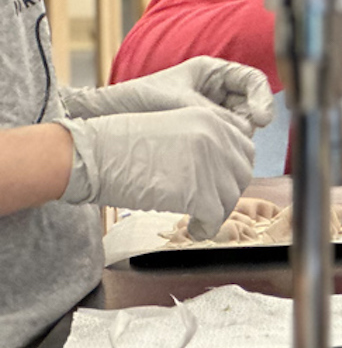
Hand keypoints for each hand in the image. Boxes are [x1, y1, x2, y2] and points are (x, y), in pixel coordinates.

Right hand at [57, 106, 254, 241]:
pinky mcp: (197, 192)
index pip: (243, 147)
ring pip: (231, 196)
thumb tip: (219, 170)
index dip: (232, 169)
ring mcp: (209, 163)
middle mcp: (216, 137)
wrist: (91, 155)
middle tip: (210, 204)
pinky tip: (195, 229)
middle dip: (227, 191)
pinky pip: (216, 217)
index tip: (220, 183)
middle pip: (242, 172)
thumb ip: (201, 142)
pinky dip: (207, 228)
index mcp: (210, 118)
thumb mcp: (172, 128)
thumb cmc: (119, 145)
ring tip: (199, 219)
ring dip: (218, 211)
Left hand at [61, 58, 273, 128]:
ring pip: (239, 126)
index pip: (252, 80)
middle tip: (240, 139)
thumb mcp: (178, 100)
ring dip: (235, 137)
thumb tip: (245, 130)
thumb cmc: (136, 99)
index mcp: (212, 72)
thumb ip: (212, 112)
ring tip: (221, 148)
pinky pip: (223, 140)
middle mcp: (216, 90)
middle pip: (249, 106)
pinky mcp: (201, 132)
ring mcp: (210, 112)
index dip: (263, 98)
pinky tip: (213, 156)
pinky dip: (223, 148)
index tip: (263, 119)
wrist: (106, 118)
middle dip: (248, 122)